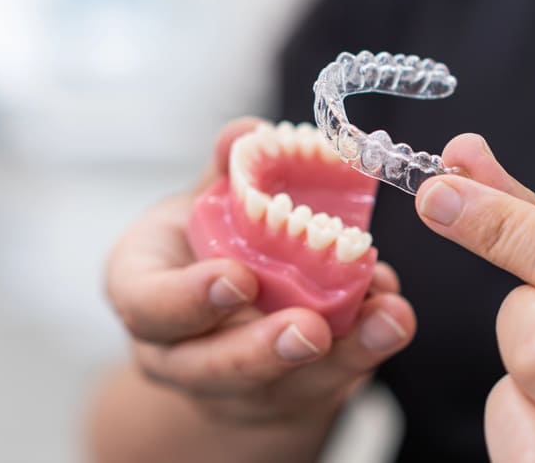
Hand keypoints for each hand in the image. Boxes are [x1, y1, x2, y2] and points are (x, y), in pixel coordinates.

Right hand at [104, 117, 415, 427]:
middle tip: (312, 328)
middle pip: (209, 369)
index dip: (189, 298)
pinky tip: (391, 319)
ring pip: (278, 390)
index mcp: (143, 293)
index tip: (240, 278)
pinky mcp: (280, 403)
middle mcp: (175, 353)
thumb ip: (225, 171)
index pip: (148, 306)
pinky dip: (363, 352)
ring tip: (386, 319)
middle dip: (263, 352)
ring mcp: (227, 390)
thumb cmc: (205, 246)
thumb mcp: (205, 203)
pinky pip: (323, 388)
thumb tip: (249, 130)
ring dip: (339, 357)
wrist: (220, 312)